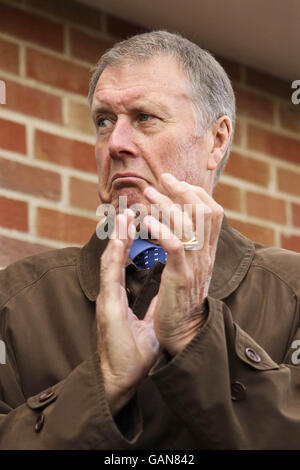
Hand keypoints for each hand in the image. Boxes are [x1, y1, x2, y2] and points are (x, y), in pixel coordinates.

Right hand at [96, 210, 158, 415]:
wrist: (120, 377)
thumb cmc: (133, 351)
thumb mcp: (150, 319)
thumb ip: (156, 300)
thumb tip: (168, 285)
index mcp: (121, 293)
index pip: (126, 260)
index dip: (132, 238)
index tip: (143, 219)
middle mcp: (113, 291)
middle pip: (117, 253)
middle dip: (124, 230)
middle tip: (130, 208)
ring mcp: (108, 297)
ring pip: (111, 258)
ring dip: (117, 235)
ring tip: (124, 213)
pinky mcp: (107, 305)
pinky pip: (110, 275)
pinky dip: (114, 254)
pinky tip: (118, 238)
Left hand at [142, 173, 223, 355]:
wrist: (184, 333)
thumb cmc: (182, 300)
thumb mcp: (191, 269)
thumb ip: (190, 247)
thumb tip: (181, 227)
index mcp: (208, 251)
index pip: (212, 211)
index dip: (195, 192)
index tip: (174, 181)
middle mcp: (206, 254)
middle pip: (205, 211)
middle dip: (182, 190)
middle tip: (162, 179)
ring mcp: (195, 265)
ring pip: (189, 224)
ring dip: (167, 204)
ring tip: (149, 194)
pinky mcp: (181, 276)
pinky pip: (175, 246)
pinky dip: (162, 230)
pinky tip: (147, 222)